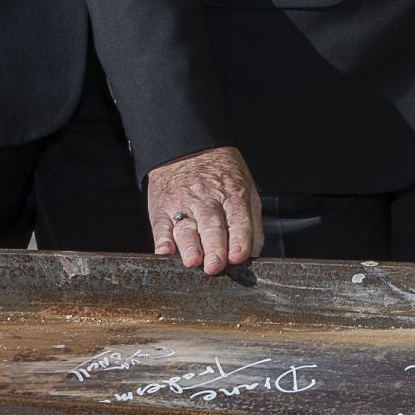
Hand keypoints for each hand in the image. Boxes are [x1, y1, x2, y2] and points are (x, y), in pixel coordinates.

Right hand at [146, 145, 262, 274]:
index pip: (238, 220)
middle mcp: (208, 200)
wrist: (189, 148)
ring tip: (193, 261)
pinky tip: (164, 252)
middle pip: (212, 226)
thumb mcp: (246, 188)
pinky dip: (162, 240)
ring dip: (189, 246)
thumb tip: (254, 254)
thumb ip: (252, 223)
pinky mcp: (162, 209)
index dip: (239, 239)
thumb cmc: (221, 174)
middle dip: (214, 248)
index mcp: (233, 195)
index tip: (238, 257)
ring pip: (187, 228)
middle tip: (215, 266)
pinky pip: (161, 227)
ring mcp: (183, 204)